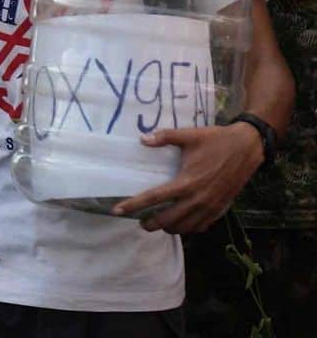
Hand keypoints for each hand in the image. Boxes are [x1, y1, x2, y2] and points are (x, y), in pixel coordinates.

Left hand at [111, 123, 264, 233]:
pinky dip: (188, 228)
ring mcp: (210, 207)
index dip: (134, 205)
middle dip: (150, 223)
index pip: (154, 198)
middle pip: (167, 220)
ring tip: (157, 224)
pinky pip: (201, 226)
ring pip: (185, 227)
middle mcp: (197, 199)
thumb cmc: (215, 141)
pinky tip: (181, 224)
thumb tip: (143, 139)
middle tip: (139, 222)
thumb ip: (164, 137)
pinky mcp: (220, 209)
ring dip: (169, 228)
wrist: (246, 148)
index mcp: (186, 182)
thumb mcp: (188, 135)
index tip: (117, 210)